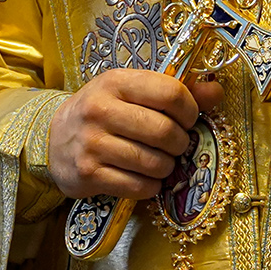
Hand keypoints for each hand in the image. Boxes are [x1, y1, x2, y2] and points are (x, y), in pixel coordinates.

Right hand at [46, 68, 211, 197]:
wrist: (54, 139)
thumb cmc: (103, 112)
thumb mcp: (132, 92)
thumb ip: (175, 92)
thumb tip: (216, 92)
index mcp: (116, 82)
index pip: (170, 94)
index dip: (190, 110)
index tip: (187, 119)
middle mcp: (101, 110)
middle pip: (165, 132)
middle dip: (180, 143)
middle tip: (175, 145)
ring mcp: (93, 144)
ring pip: (154, 163)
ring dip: (166, 167)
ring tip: (159, 161)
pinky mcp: (89, 174)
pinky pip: (139, 187)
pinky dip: (150, 186)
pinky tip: (143, 177)